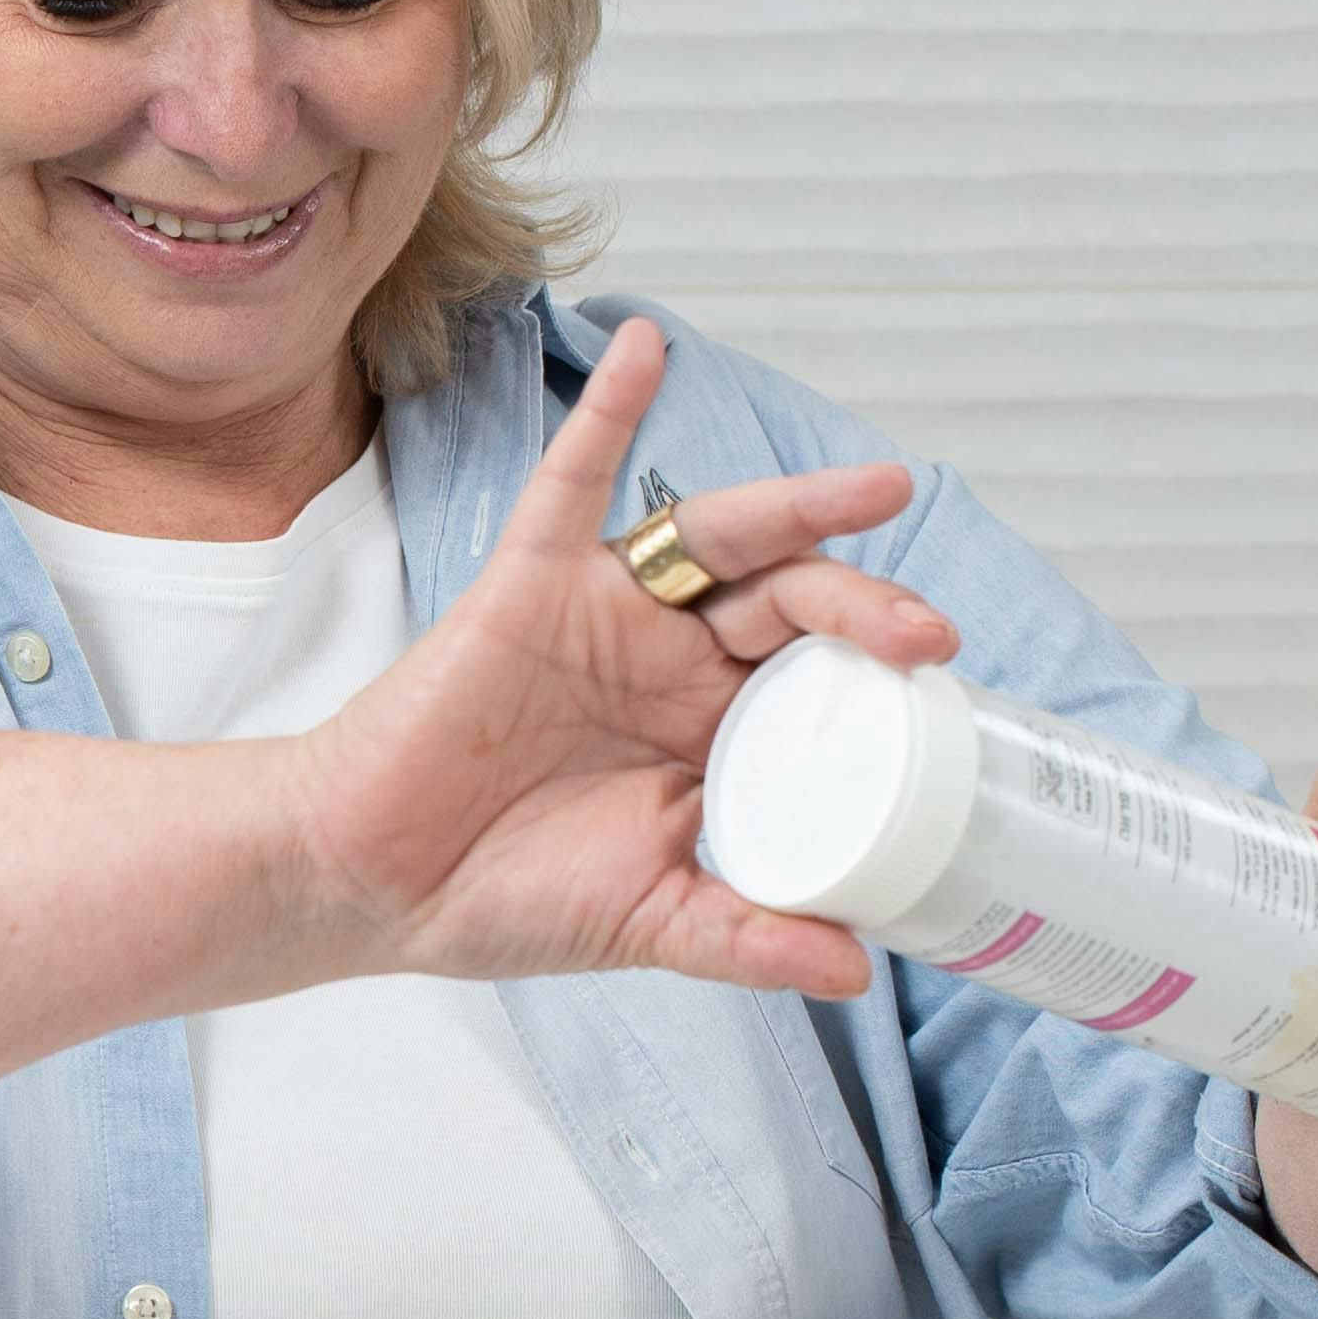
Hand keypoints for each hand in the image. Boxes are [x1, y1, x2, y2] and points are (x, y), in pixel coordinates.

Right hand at [273, 315, 953, 993]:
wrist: (371, 881)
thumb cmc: (501, 896)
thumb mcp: (652, 924)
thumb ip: (750, 939)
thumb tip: (857, 970)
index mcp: (711, 732)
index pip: (821, 681)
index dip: (883, 679)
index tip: (945, 697)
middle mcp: (672, 661)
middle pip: (793, 604)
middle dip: (865, 610)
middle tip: (923, 639)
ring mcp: (606, 614)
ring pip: (720, 536)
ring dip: (801, 508)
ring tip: (876, 491)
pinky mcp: (531, 582)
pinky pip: (575, 482)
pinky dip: (613, 412)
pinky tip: (652, 348)